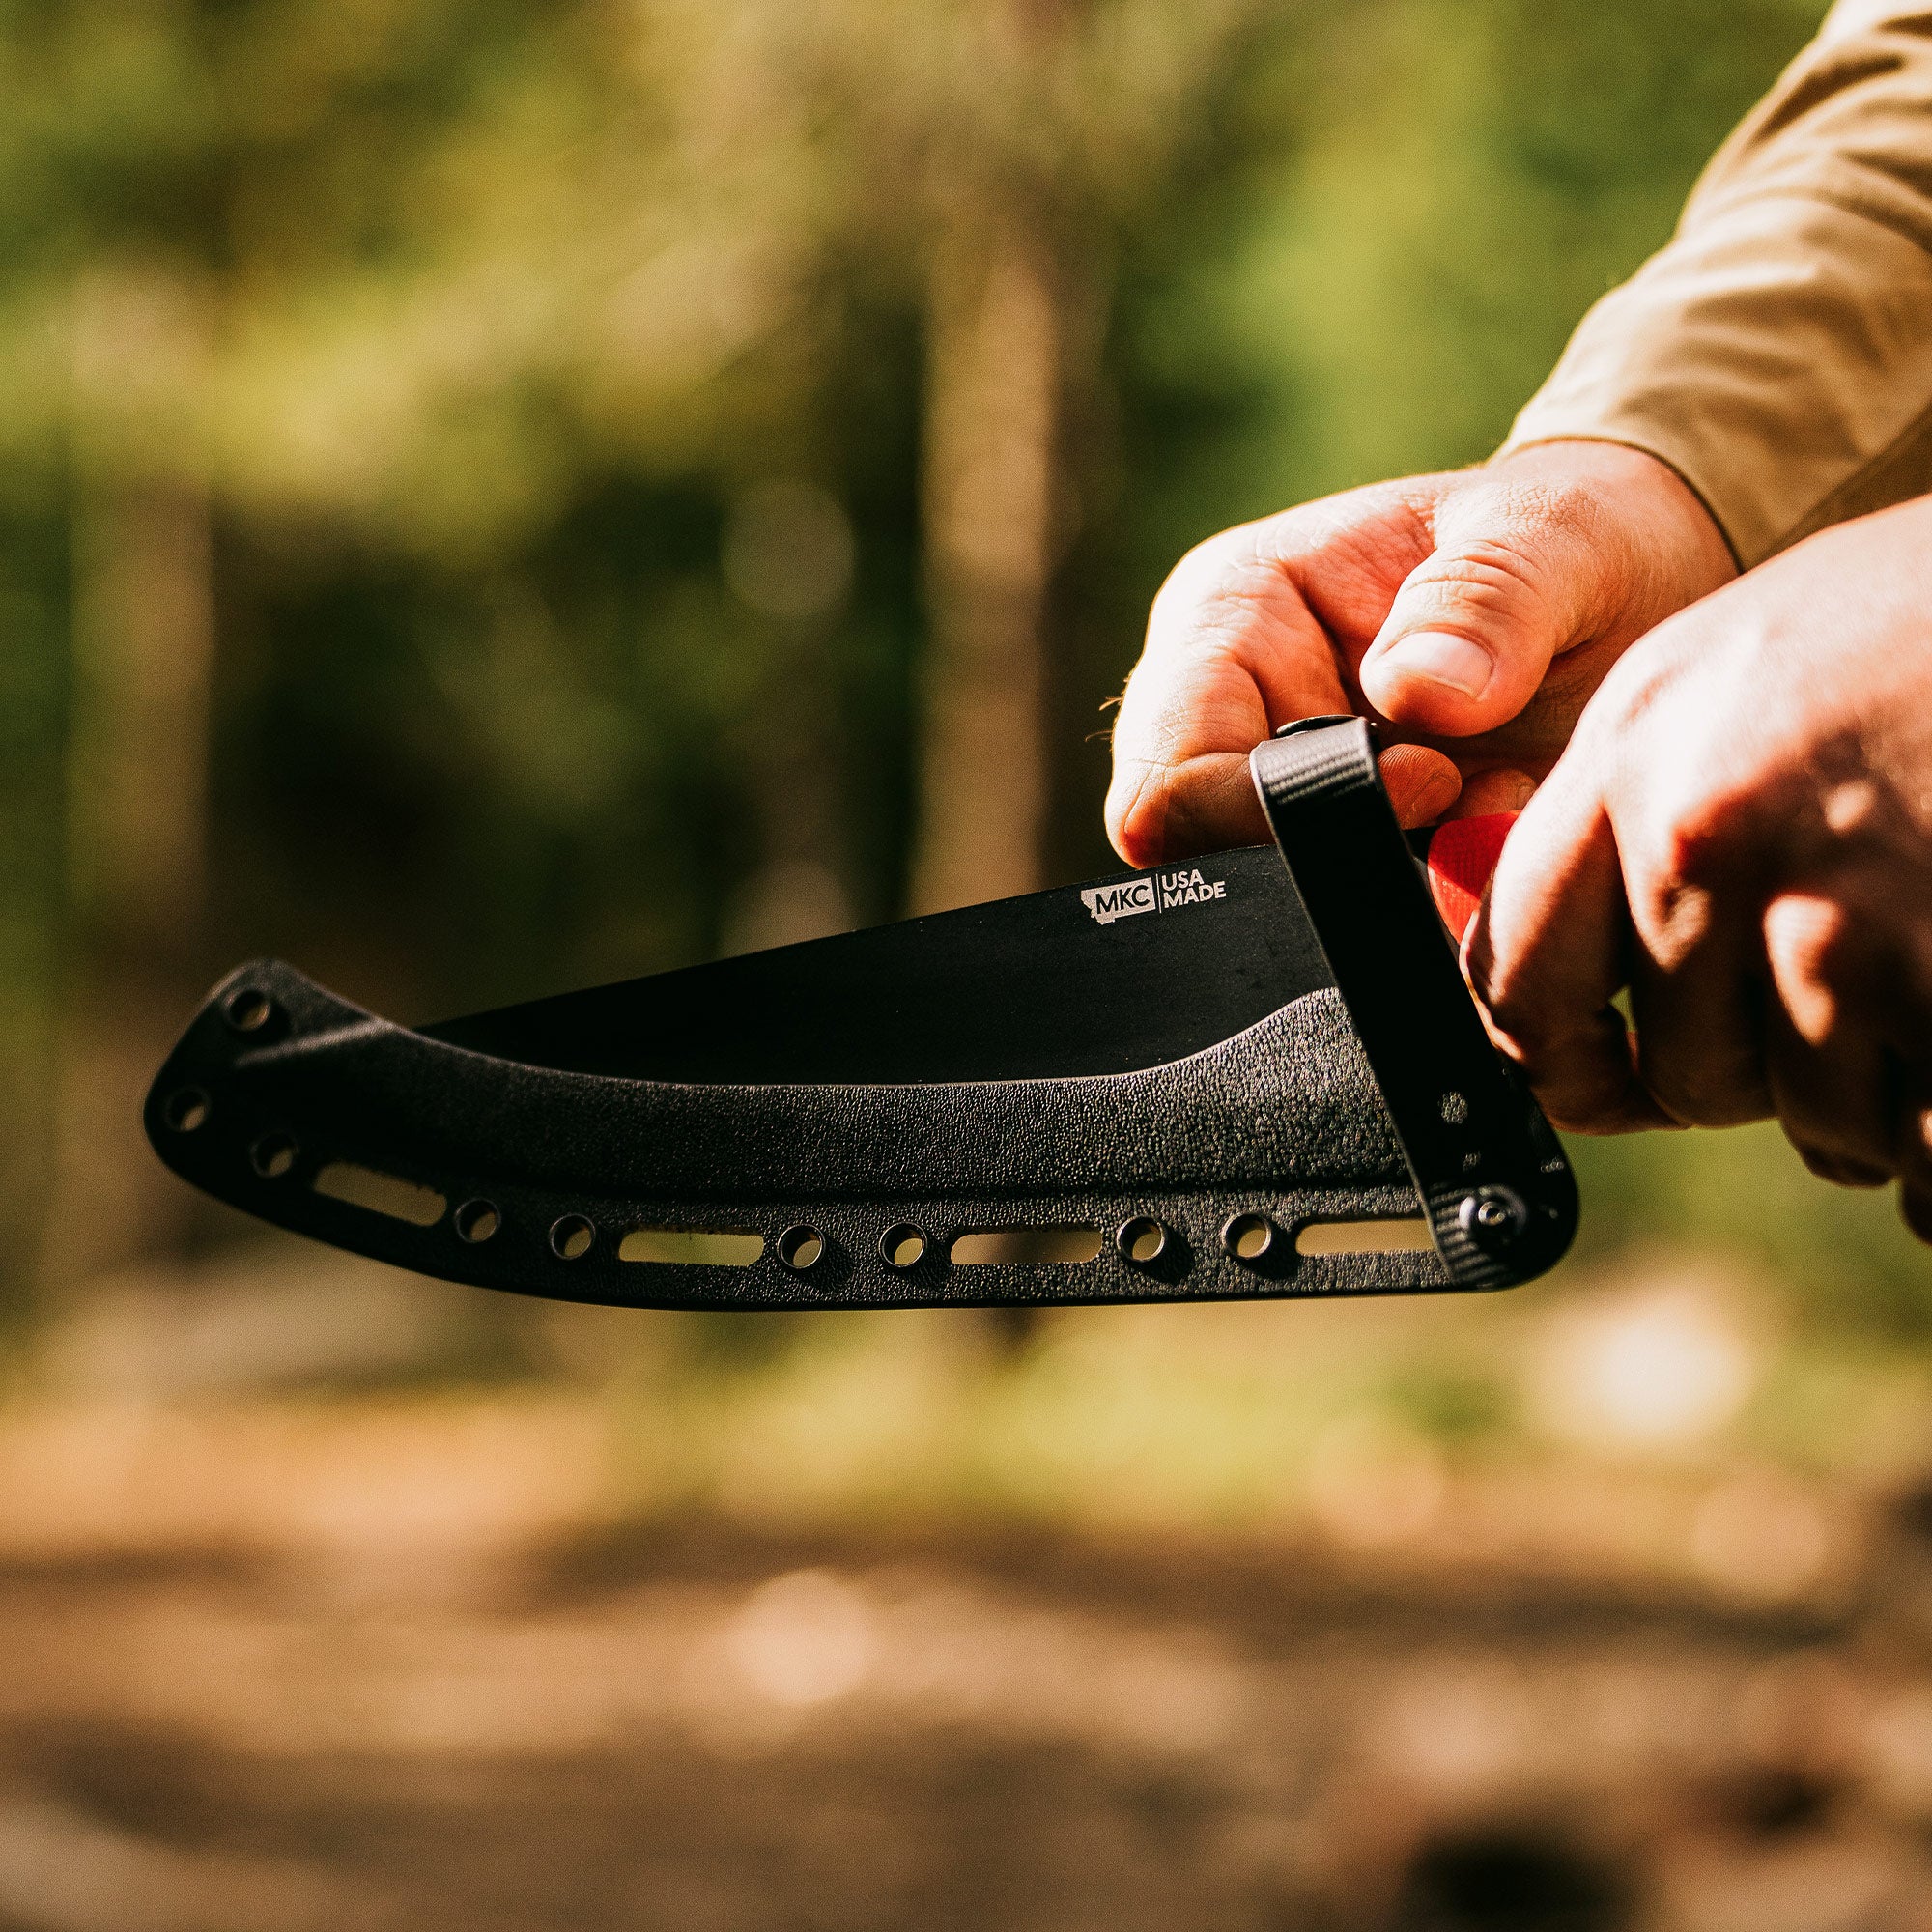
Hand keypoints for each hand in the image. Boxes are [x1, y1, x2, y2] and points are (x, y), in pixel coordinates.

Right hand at [1104, 440, 1734, 861]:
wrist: (1636, 591)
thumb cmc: (1581, 539)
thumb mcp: (1561, 538)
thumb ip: (1489, 600)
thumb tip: (1412, 694)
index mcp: (1229, 613)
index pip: (1170, 777)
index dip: (1279, 813)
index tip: (1434, 779)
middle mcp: (1221, 712)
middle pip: (1204, 863)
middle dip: (1348, 862)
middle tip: (1481, 806)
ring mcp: (1268, 790)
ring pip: (1278, 910)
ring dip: (1400, 889)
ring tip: (1501, 814)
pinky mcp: (1330, 850)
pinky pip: (1346, 926)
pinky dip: (1430, 909)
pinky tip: (1496, 846)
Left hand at [1471, 496, 1931, 1239]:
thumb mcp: (1743, 672)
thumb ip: (1635, 816)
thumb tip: (1535, 990)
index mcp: (1639, 751)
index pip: (1518, 974)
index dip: (1558, 1055)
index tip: (1594, 1078)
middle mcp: (1712, 840)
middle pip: (1682, 1074)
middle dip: (1760, 1071)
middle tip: (1851, 991)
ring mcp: (1845, 924)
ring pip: (1818, 1124)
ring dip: (1878, 1102)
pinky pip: (1927, 1159)